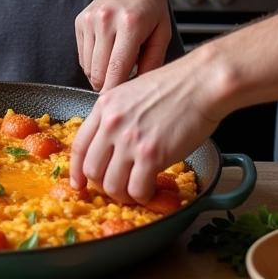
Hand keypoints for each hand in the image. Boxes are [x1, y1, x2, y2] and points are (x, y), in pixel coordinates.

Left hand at [68, 57, 221, 204]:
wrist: (201, 83)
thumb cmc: (175, 86)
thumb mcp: (132, 92)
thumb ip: (117, 115)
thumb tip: (111, 142)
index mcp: (104, 106)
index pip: (79, 146)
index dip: (76, 170)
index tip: (79, 183)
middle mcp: (111, 123)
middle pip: (92, 170)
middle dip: (104, 184)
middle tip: (120, 185)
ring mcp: (129, 140)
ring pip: (112, 186)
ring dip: (124, 194)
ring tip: (138, 188)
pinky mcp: (151, 155)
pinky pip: (137, 190)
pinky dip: (144, 195)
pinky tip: (153, 188)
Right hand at [75, 0, 171, 89]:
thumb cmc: (152, 7)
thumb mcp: (163, 34)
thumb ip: (153, 64)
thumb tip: (138, 91)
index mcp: (130, 24)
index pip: (117, 69)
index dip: (117, 92)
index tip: (122, 104)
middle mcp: (106, 20)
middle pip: (99, 72)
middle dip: (109, 87)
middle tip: (123, 87)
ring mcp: (90, 19)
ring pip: (88, 67)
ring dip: (101, 75)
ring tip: (117, 68)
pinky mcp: (80, 21)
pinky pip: (82, 56)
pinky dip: (93, 63)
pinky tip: (108, 55)